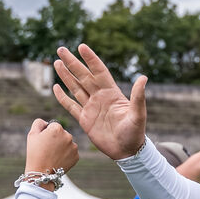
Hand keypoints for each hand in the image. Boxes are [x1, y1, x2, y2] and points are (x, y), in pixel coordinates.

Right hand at [25, 119, 78, 188]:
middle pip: (62, 134)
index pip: (53, 126)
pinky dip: (66, 155)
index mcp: (57, 128)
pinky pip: (71, 152)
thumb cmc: (35, 153)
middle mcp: (68, 136)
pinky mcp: (76, 156)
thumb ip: (39, 123)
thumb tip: (47, 123)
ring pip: (67, 143)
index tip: (44, 142)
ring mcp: (73, 147)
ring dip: (62, 147)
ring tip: (53, 156)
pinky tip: (58, 160)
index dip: (47, 133)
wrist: (41, 173)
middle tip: (48, 150)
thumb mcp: (32, 134)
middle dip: (56, 139)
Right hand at [52, 44, 146, 159]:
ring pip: (75, 88)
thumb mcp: (138, 114)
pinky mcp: (85, 120)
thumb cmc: (135, 133)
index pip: (99, 71)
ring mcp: (91, 108)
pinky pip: (71, 106)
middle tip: (61, 49)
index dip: (91, 59)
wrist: (127, 152)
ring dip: (66, 75)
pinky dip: (63, 97)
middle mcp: (100, 97)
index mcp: (112, 93)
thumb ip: (138, 97)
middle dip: (72, 63)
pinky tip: (56, 87)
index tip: (81, 46)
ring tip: (56, 63)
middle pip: (83, 76)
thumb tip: (143, 78)